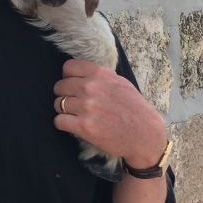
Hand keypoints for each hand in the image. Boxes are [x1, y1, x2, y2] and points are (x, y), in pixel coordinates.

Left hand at [53, 59, 167, 168]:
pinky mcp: (83, 126)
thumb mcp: (120, 83)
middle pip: (60, 86)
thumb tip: (81, 74)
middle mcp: (91, 88)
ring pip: (58, 104)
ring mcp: (86, 107)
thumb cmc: (135, 109)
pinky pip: (58, 121)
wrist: (145, 134)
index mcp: (100, 74)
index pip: (68, 68)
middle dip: (64, 95)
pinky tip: (73, 125)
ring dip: (63, 110)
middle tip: (75, 103)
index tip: (73, 85)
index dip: (68, 77)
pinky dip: (63, 124)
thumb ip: (100, 77)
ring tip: (75, 115)